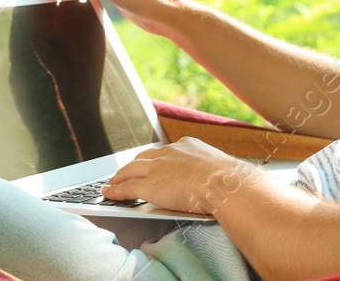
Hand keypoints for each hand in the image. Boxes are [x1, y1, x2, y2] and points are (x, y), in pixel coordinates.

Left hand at [102, 137, 257, 215]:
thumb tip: (222, 181)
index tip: (152, 164)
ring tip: (112, 183)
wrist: (225, 185)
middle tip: (127, 173)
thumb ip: (213, 172)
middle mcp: (169, 152)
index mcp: (188, 146)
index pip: (165, 151)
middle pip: (144, 157)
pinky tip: (109, 194)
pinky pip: (126, 188)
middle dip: (134, 166)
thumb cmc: (231, 181)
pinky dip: (115, 191)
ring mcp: (157, 168)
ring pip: (130, 170)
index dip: (155, 160)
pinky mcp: (149, 185)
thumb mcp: (221, 169)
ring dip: (119, 177)